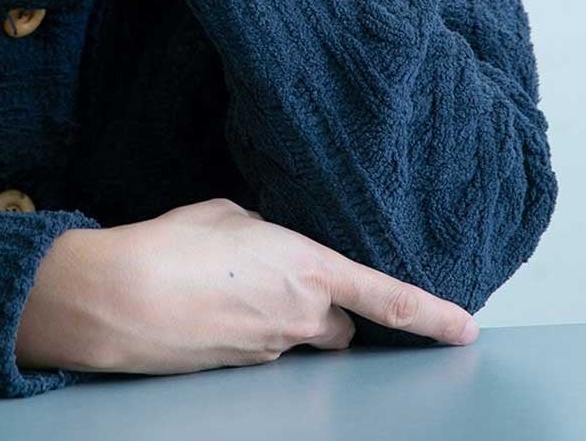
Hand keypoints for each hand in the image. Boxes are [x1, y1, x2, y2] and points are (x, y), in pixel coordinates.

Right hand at [25, 198, 478, 375]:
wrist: (120, 299)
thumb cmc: (170, 246)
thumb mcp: (226, 214)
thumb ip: (263, 231)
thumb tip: (267, 247)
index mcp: (308, 267)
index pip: (388, 298)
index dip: (432, 315)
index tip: (466, 330)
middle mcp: (301, 315)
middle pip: (339, 323)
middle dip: (324, 306)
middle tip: (278, 277)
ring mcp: (272, 349)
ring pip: (298, 335)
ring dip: (278, 314)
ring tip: (226, 286)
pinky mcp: (243, 370)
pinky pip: (262, 346)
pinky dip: (245, 326)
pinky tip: (208, 305)